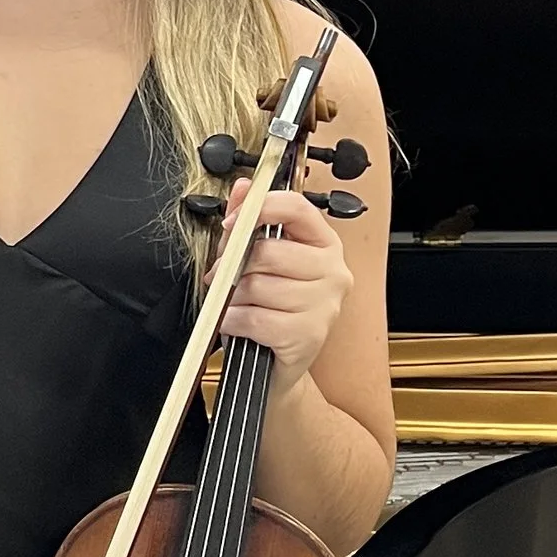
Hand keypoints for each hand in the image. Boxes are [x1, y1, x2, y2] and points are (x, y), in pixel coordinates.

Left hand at [217, 180, 352, 395]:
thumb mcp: (255, 262)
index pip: (296, 208)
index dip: (259, 208)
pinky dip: (235, 322)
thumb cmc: (267, 310)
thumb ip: (248, 223)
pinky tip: (239, 324)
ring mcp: (325, 305)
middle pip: (269, 251)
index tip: (233, 222)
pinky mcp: (309, 335)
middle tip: (224, 278)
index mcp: (323, 244)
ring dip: (234, 299)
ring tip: (238, 305)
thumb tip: (243, 188)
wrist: (274, 368)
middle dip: (234, 265)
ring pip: (258, 286)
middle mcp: (333, 272)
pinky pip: (255, 318)